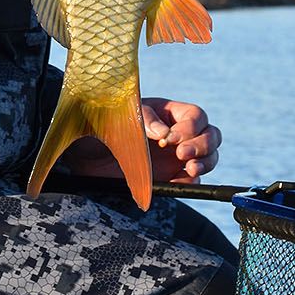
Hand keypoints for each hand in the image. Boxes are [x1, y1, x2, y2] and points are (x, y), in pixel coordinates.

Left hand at [62, 96, 220, 185]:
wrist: (83, 155)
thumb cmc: (101, 128)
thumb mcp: (121, 116)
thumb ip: (144, 121)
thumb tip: (164, 134)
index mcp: (168, 113)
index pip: (195, 117)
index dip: (189, 128)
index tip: (169, 140)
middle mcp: (178, 134)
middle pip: (210, 135)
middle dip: (202, 144)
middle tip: (181, 154)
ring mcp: (177, 157)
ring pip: (209, 156)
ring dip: (206, 161)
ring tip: (189, 169)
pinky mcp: (170, 178)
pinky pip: (192, 180)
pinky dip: (193, 181)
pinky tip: (181, 180)